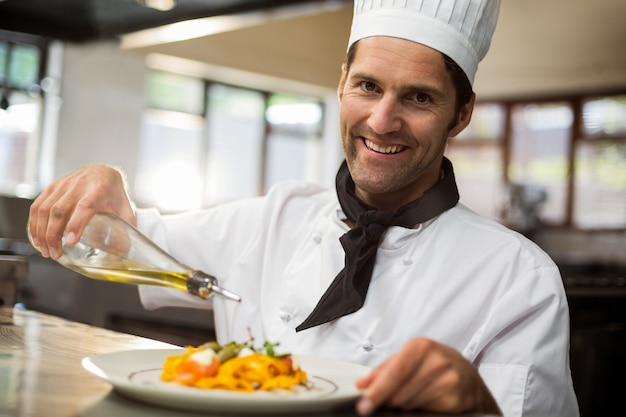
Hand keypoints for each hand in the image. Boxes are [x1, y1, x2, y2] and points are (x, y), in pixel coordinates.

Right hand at [28, 164, 135, 258]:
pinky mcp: (52, 187)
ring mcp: (62, 185)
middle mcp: (78, 185)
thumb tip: (116, 258)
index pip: (84, 206)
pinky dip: (34, 223)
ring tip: (46, 250)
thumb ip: (125, 233)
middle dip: (53, 235)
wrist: (103, 172)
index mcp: (98, 190)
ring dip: (41, 232)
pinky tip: (37, 237)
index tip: (70, 241)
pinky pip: (37, 205)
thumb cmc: (115, 194)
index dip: (76, 224)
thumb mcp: (126, 211)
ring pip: (44, 209)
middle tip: (55, 254)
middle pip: (59, 210)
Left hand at [355, 338, 501, 415]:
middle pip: (400, 392)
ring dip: (404, 405)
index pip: (394, 373)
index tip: (364, 405)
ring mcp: (448, 380)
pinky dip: (420, 409)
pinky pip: (426, 411)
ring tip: (411, 396)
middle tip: (386, 401)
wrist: (469, 377)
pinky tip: (425, 401)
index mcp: (421, 346)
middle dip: (388, 400)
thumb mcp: (410, 358)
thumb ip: (384, 369)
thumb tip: (362, 384)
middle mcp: (436, 361)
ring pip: (410, 404)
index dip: (377, 391)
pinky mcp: (456, 399)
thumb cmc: (435, 364)